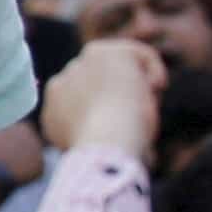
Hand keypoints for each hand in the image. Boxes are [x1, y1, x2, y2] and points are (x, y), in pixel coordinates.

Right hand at [39, 34, 164, 165]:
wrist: (104, 143)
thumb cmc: (109, 159)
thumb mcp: (108, 156)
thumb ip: (114, 145)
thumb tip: (149, 157)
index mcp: (54, 113)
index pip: (85, 102)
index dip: (109, 111)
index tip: (127, 129)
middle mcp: (60, 85)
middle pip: (100, 82)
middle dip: (120, 94)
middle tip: (140, 118)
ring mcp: (77, 66)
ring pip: (118, 67)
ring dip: (136, 83)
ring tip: (147, 105)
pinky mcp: (99, 52)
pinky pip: (137, 54)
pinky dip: (153, 67)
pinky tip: (157, 87)